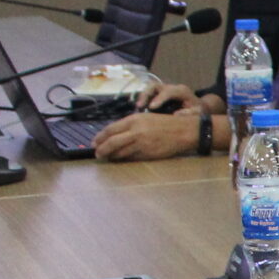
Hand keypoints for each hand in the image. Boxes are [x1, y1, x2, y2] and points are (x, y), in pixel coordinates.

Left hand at [90, 108, 206, 161]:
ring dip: (112, 156)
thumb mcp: (146, 118)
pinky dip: (124, 159)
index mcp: (134, 120)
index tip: (94, 143)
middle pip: (111, 142)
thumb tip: (115, 134)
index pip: (110, 129)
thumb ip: (131, 125)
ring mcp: (141, 143)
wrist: (184, 131)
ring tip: (108, 157)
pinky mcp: (147, 154)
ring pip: (120, 152)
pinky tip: (121, 159)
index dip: (100, 137)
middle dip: (101, 149)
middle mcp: (135, 131)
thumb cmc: (166, 123)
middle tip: (97, 154)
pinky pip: (131, 158)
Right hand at [134, 82, 209, 114]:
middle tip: (140, 106)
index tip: (152, 107)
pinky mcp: (160, 94)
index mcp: (181, 91)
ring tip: (137, 107)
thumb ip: (191, 113)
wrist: (200, 106)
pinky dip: (143, 99)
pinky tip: (139, 108)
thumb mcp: (199, 112)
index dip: (159, 98)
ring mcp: (165, 90)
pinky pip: (149, 93)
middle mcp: (171, 88)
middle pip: (155, 86)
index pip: (169, 91)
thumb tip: (177, 115)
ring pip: (150, 88)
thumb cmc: (199, 110)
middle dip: (146, 94)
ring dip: (142, 96)